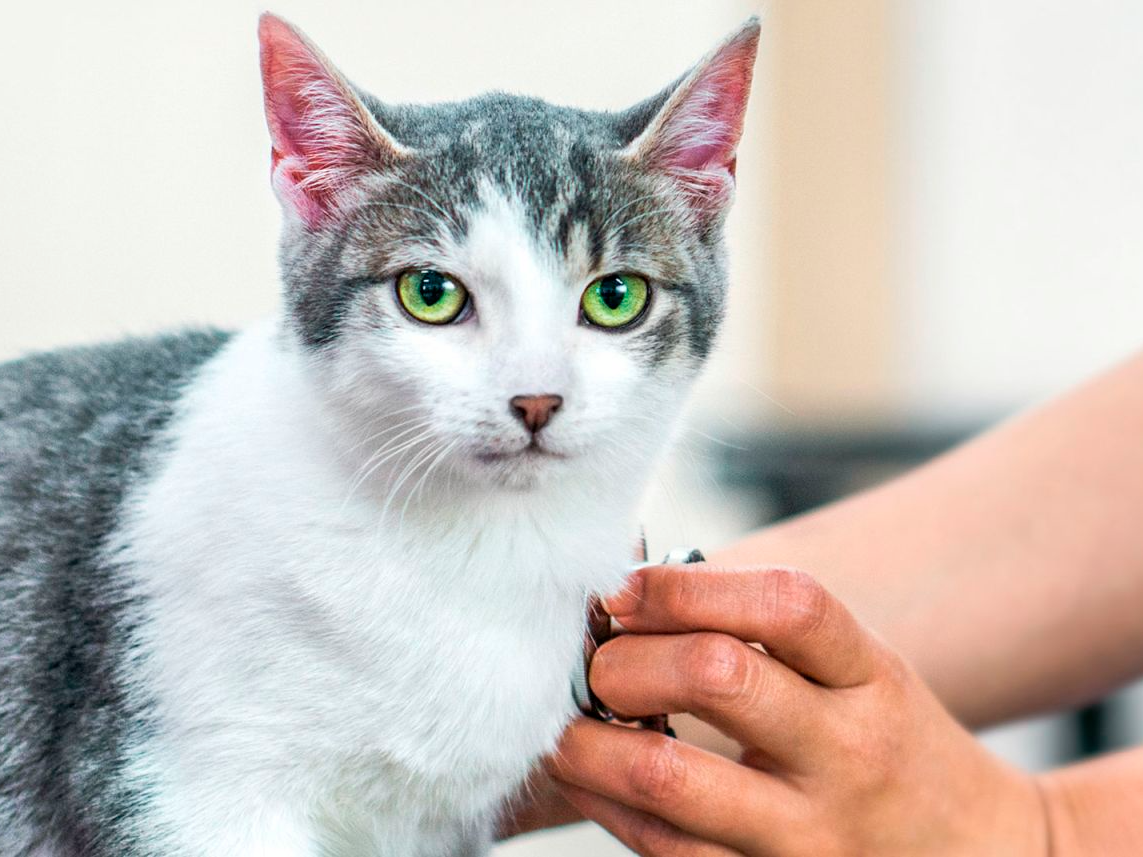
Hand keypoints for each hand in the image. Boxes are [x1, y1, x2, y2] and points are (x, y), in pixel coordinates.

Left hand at [546, 565, 1049, 855]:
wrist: (974, 856)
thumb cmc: (888, 741)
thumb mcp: (858, 669)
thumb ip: (762, 631)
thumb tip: (630, 599)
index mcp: (870, 677)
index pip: (786, 605)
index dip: (687, 585)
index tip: (625, 589)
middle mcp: (848, 754)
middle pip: (719, 679)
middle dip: (628, 660)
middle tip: (597, 662)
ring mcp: (810, 836)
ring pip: (670, 780)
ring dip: (589, 743)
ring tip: (564, 722)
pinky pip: (665, 851)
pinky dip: (607, 807)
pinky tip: (591, 779)